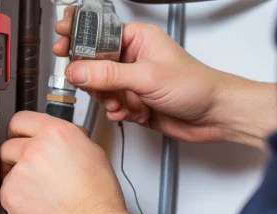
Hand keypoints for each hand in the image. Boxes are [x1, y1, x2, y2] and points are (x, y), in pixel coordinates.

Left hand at [0, 111, 135, 213]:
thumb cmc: (98, 200)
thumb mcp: (93, 155)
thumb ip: (69, 142)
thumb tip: (59, 141)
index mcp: (56, 133)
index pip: (22, 119)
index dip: (20, 130)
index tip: (19, 136)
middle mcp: (34, 148)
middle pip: (8, 144)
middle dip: (16, 155)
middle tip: (31, 169)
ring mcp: (19, 172)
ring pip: (6, 169)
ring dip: (16, 177)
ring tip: (38, 191)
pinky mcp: (9, 195)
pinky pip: (6, 191)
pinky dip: (16, 197)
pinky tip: (35, 204)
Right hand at [53, 8, 276, 146]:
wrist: (215, 116)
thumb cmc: (197, 86)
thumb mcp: (147, 77)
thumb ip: (108, 74)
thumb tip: (78, 71)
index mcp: (137, 38)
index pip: (97, 34)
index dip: (78, 39)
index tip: (61, 45)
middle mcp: (132, 58)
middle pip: (92, 65)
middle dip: (97, 81)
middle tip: (106, 88)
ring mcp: (131, 81)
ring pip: (100, 89)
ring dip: (111, 100)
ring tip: (129, 103)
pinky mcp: (133, 101)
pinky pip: (110, 106)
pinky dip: (118, 112)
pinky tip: (133, 112)